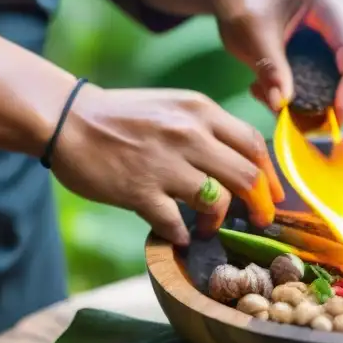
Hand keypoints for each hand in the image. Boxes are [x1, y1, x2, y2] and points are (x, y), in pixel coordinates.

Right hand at [51, 85, 285, 244]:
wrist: (67, 119)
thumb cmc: (124, 116)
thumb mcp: (175, 107)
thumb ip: (209, 128)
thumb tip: (245, 162)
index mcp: (201, 111)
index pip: (254, 145)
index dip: (271, 176)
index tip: (275, 195)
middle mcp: (188, 135)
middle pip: (247, 177)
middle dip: (260, 205)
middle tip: (258, 220)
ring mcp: (164, 164)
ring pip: (217, 201)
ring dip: (218, 221)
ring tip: (208, 226)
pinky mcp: (139, 191)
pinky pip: (175, 223)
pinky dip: (182, 235)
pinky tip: (179, 236)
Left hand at [215, 0, 342, 123]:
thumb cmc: (241, 2)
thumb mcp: (250, 36)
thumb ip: (269, 70)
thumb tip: (282, 107)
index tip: (334, 118)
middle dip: (341, 98)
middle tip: (308, 123)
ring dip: (335, 96)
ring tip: (294, 106)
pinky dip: (329, 89)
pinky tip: (299, 93)